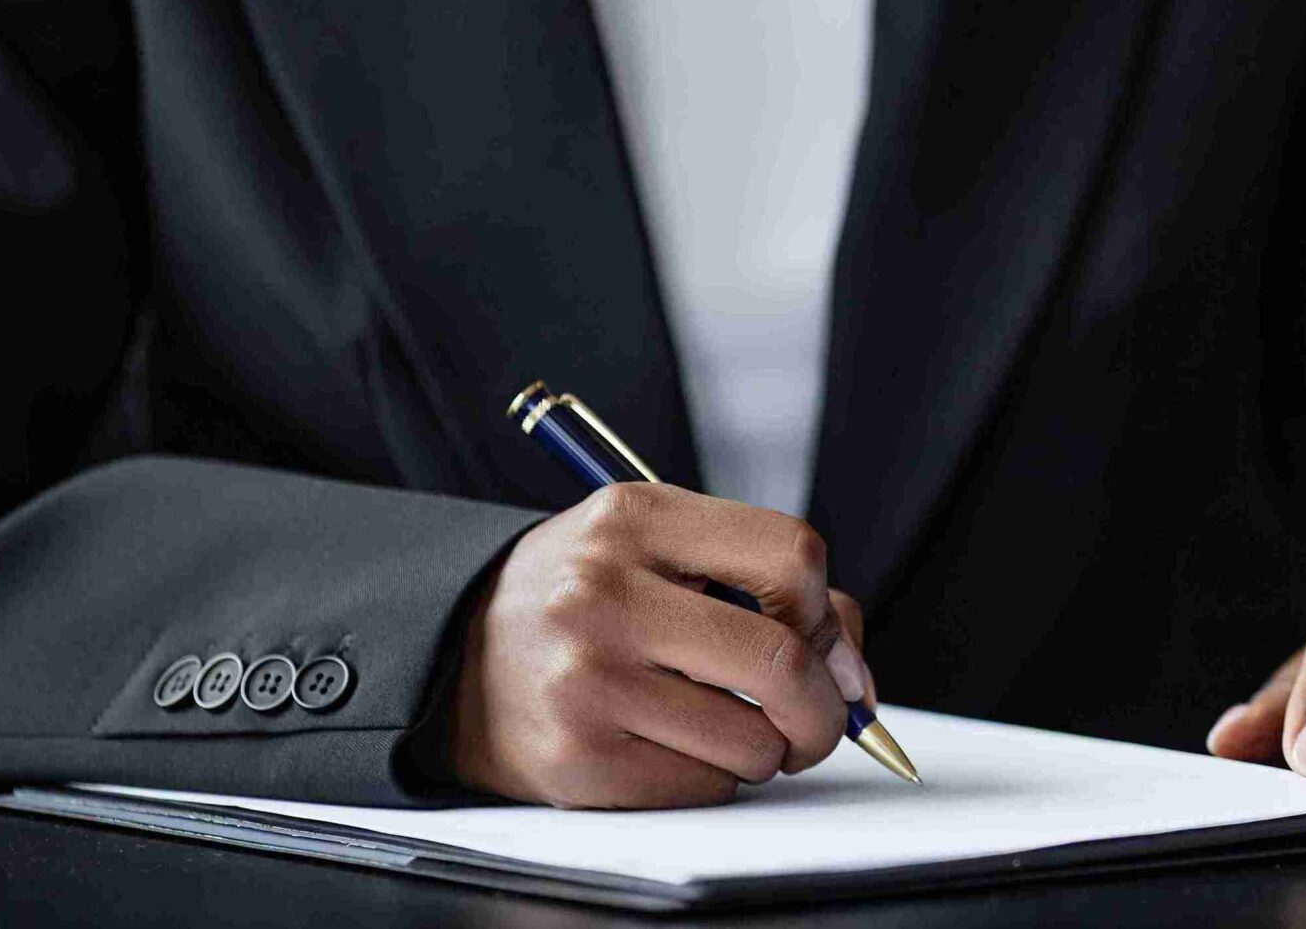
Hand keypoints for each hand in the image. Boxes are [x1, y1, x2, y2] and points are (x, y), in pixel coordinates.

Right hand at [444, 483, 875, 807]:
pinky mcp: (578, 760)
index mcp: (635, 518)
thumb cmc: (585, 599)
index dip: (827, 608)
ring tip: (730, 726)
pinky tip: (674, 745)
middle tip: (820, 718)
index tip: (822, 637)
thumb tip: (850, 673)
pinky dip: (713, 775)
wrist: (455, 656)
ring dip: (767, 748)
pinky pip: (703, 785)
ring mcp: (587, 680)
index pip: (791, 555)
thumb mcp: (657, 546)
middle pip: (781, 660)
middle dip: (825, 707)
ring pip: (753, 740)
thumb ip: (759, 580)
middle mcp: (604, 594)